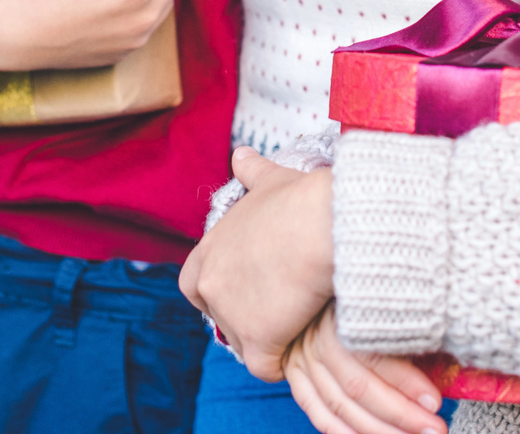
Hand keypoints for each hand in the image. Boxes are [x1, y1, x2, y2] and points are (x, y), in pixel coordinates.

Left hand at [179, 147, 335, 382]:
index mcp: (209, 250)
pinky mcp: (259, 342)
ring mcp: (232, 316)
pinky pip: (265, 367)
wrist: (326, 226)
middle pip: (220, 316)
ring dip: (268, 339)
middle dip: (243, 317)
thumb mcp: (273, 180)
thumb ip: (252, 172)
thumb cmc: (303, 201)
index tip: (246, 288)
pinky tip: (306, 343)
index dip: (218, 288)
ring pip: (244, 344)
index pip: (193, 283)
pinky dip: (283, 362)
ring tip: (299, 323)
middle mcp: (211, 284)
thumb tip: (241, 153)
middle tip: (277, 309)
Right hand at [284, 306, 444, 433]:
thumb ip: (409, 332)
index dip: (406, 382)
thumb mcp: (390, 303)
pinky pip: (318, 411)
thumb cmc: (371, 295)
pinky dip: (343, 431)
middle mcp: (317, 336)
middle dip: (401, 414)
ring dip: (378, 430)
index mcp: (344, 311)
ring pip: (339, 405)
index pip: (374, 356)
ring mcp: (302, 357)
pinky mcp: (295, 373)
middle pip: (358, 386)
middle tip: (435, 428)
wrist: (319, 278)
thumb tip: (448, 366)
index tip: (435, 401)